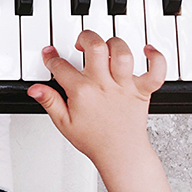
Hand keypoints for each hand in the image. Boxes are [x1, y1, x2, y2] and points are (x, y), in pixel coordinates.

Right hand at [27, 30, 165, 166]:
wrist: (120, 153)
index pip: (60, 66)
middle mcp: (103, 84)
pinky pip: (156, 69)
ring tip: (106, 48)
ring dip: (113, 43)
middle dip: (85, 37)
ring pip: (122, 52)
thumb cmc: (94, 140)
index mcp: (82, 92)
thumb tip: (35, 89)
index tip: (50, 54)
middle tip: (81, 43)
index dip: (51, 57)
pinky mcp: (143, 90)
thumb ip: (49, 101)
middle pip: (95, 46)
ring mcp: (124, 86)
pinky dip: (155, 57)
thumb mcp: (63, 122)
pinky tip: (147, 51)